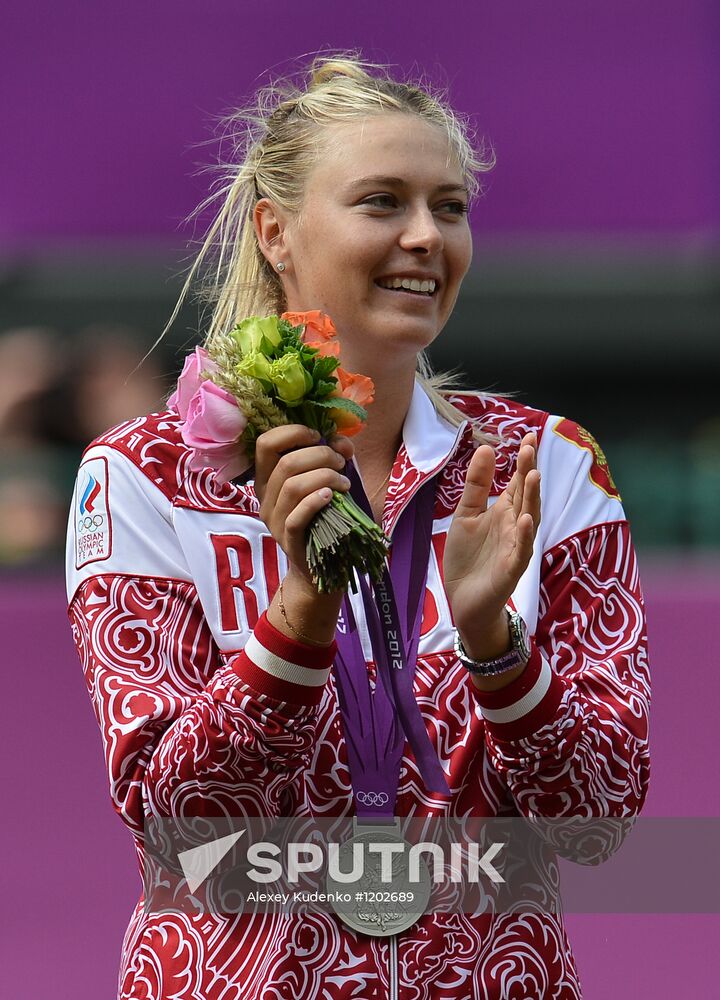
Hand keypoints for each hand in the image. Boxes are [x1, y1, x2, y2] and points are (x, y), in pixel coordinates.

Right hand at [253, 424, 353, 585]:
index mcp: (267, 479)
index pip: (265, 444)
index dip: (293, 432)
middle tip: (341, 463)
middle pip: (286, 463)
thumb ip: (329, 459)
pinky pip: (296, 517)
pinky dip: (316, 501)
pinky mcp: (288, 540)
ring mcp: (274, 521)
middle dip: (320, 455)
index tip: (319, 437)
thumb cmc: (322, 518)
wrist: (319, 567)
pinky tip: (332, 497)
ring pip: (293, 487)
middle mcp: (264, 498)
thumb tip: (341, 442)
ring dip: (325, 477)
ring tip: (344, 483)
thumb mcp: (322, 483)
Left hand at [443, 432, 540, 643]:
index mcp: (505, 512)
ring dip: (532, 498)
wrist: (464, 600)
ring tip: (533, 475)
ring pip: (529, 520)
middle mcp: (515, 526)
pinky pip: (520, 550)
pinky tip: (525, 519)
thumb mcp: (466, 515)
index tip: (528, 435)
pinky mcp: (511, 569)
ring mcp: (516, 547)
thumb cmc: (468, 558)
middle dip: (529, 471)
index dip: (524, 460)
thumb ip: (477, 485)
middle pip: (526, 495)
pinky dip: (524, 535)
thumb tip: (487, 448)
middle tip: (530, 447)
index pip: (518, 481)